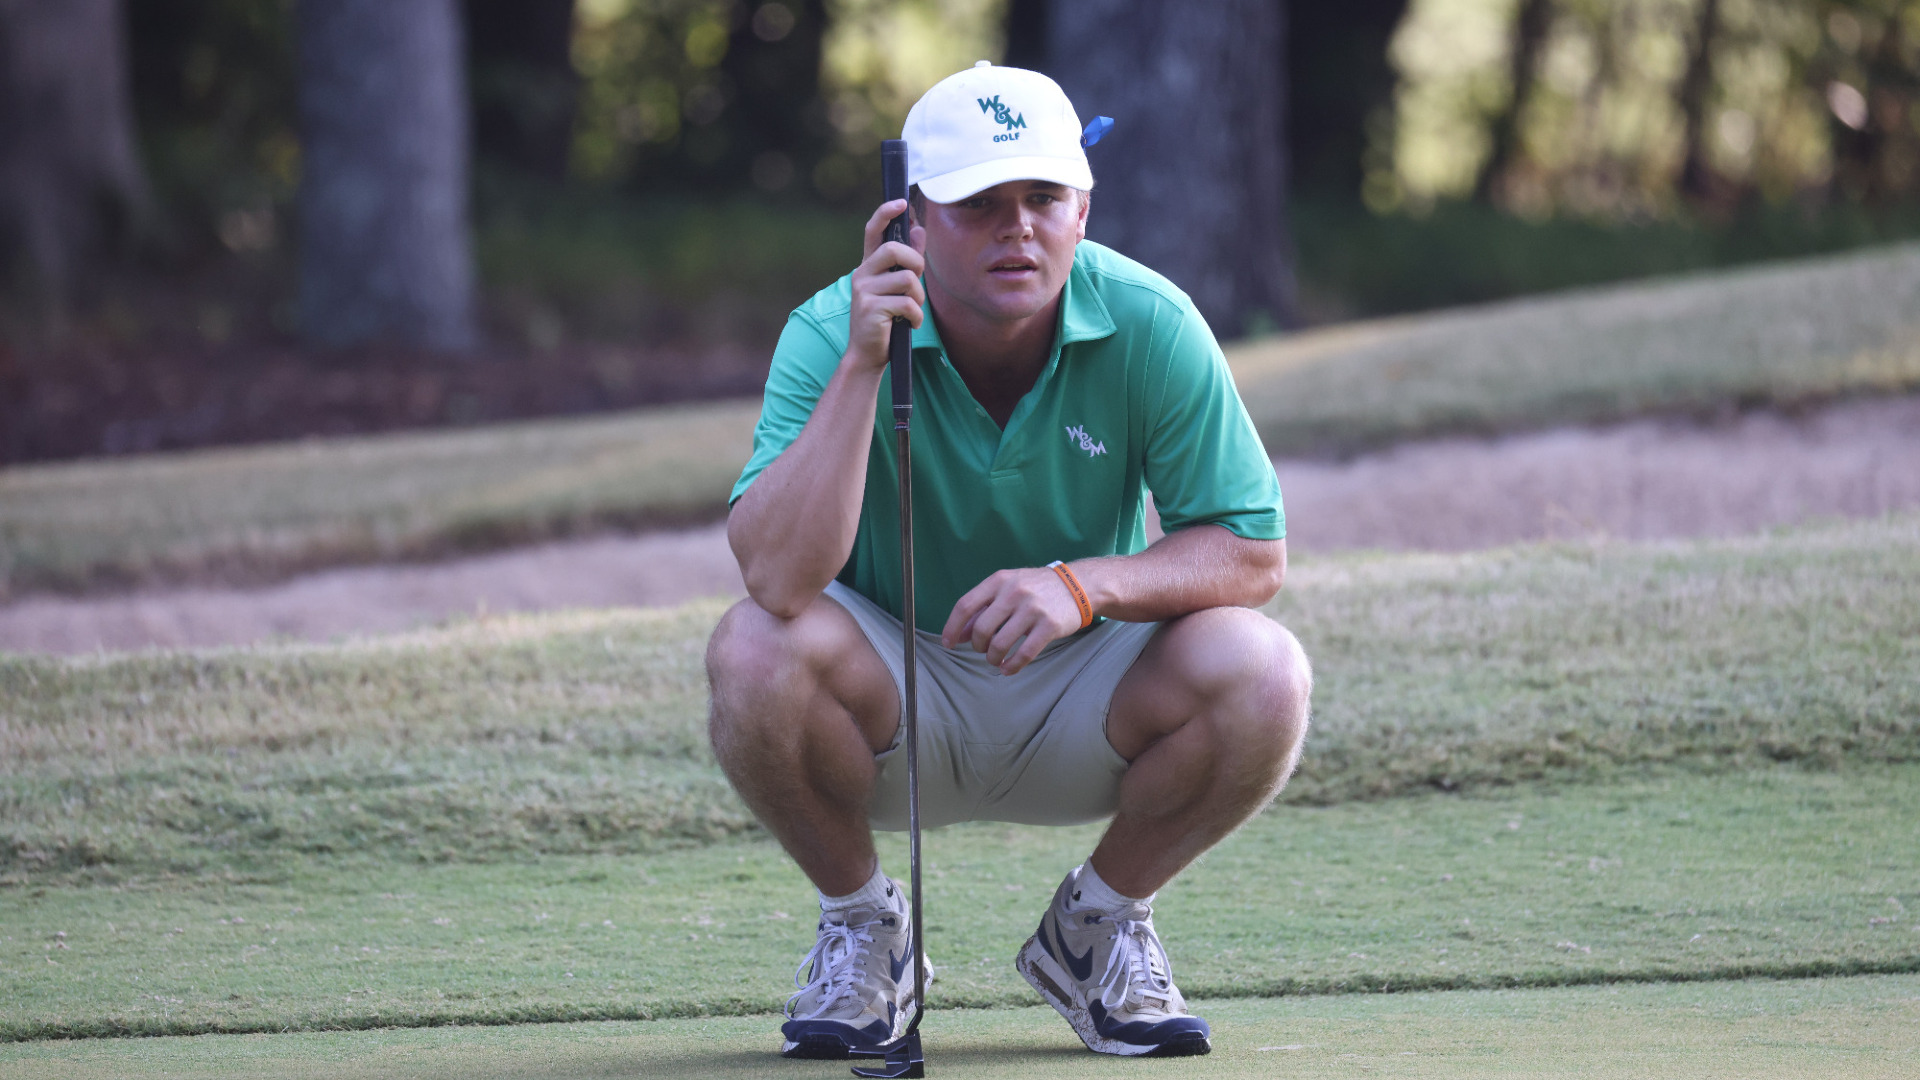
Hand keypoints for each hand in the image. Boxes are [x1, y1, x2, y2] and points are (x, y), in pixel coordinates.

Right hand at [846, 199, 926, 371]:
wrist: (868, 354)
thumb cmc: (885, 320)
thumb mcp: (896, 288)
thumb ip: (907, 260)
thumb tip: (919, 229)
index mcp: (868, 266)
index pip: (873, 231)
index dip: (885, 213)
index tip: (900, 202)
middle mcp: (862, 274)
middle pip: (895, 250)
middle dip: (916, 264)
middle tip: (916, 282)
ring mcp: (864, 291)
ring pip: (907, 280)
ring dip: (918, 299)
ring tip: (911, 312)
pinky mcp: (871, 309)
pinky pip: (907, 304)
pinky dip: (915, 317)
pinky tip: (908, 325)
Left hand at [941, 566, 1087, 674]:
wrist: (1078, 585)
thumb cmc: (1035, 589)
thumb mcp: (1007, 589)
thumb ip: (983, 609)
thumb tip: (959, 635)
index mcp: (999, 580)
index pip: (965, 605)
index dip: (952, 628)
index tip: (948, 644)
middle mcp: (1014, 592)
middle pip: (981, 629)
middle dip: (978, 646)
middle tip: (984, 650)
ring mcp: (1033, 608)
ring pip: (1000, 644)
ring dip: (993, 658)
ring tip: (996, 660)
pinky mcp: (1050, 625)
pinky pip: (1024, 653)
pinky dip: (1011, 666)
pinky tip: (1008, 669)